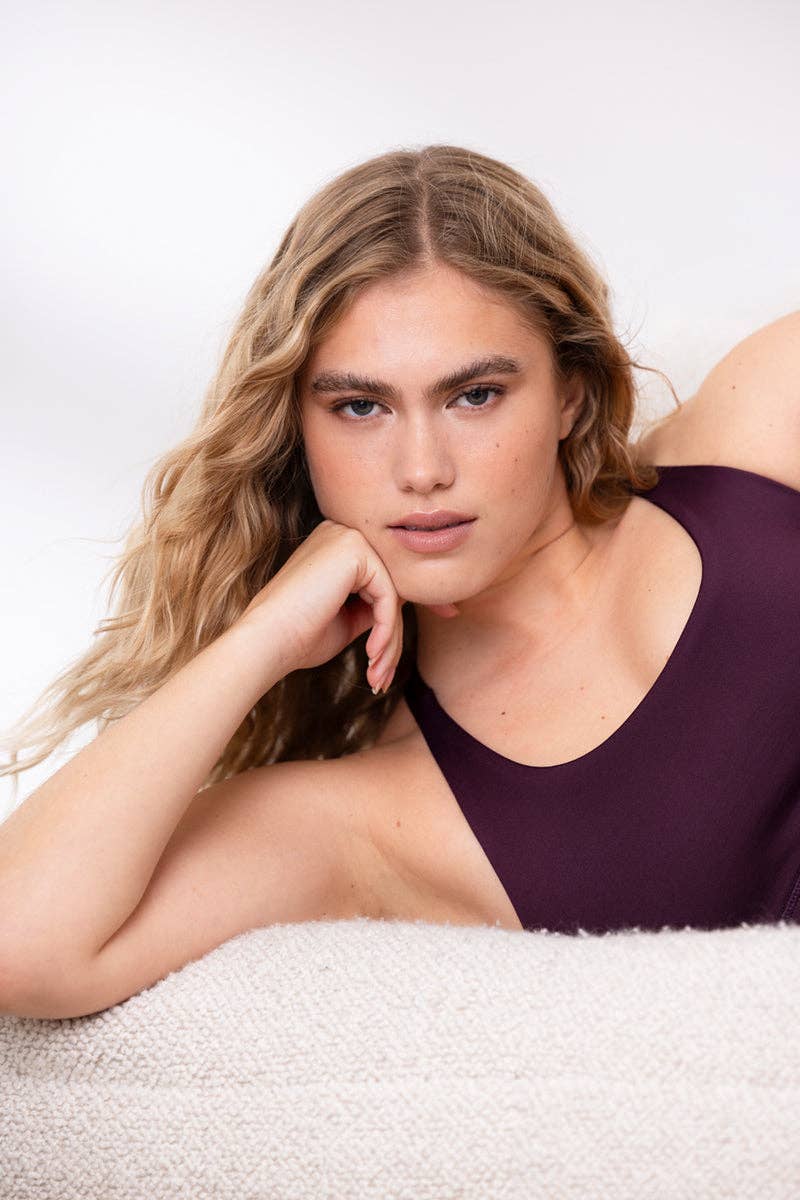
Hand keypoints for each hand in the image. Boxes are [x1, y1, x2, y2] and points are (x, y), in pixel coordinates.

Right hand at [235, 519, 458, 692]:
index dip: (412, 602)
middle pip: (392, 584)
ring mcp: (347, 536)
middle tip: (389, 671)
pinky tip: (371, 656)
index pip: (385, 573)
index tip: (446, 616)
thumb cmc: (298, 637)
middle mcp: (342, 532)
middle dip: (398, 631)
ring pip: (393, 593)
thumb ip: (374, 605)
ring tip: (376, 673)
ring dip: (389, 640)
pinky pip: (388, 596)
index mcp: (336, 544)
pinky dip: (385, 631)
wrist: (266, 642)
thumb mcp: (347, 619)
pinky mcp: (354, 550)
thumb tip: (405, 606)